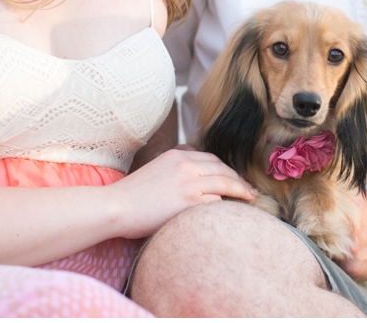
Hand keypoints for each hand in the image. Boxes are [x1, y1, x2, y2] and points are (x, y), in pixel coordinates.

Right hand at [110, 148, 256, 238]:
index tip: (234, 177)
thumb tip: (193, 175)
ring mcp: (189, 182)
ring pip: (224, 182)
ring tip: (250, 197)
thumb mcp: (156, 169)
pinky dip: (226, 206)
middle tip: (249, 189)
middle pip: (222, 168)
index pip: (211, 158)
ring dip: (241, 190)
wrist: (116, 207)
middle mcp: (186, 165)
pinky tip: (231, 212)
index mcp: (178, 155)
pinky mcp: (189, 201)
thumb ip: (176, 169)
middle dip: (238, 178)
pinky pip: (216, 201)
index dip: (226, 168)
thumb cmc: (132, 195)